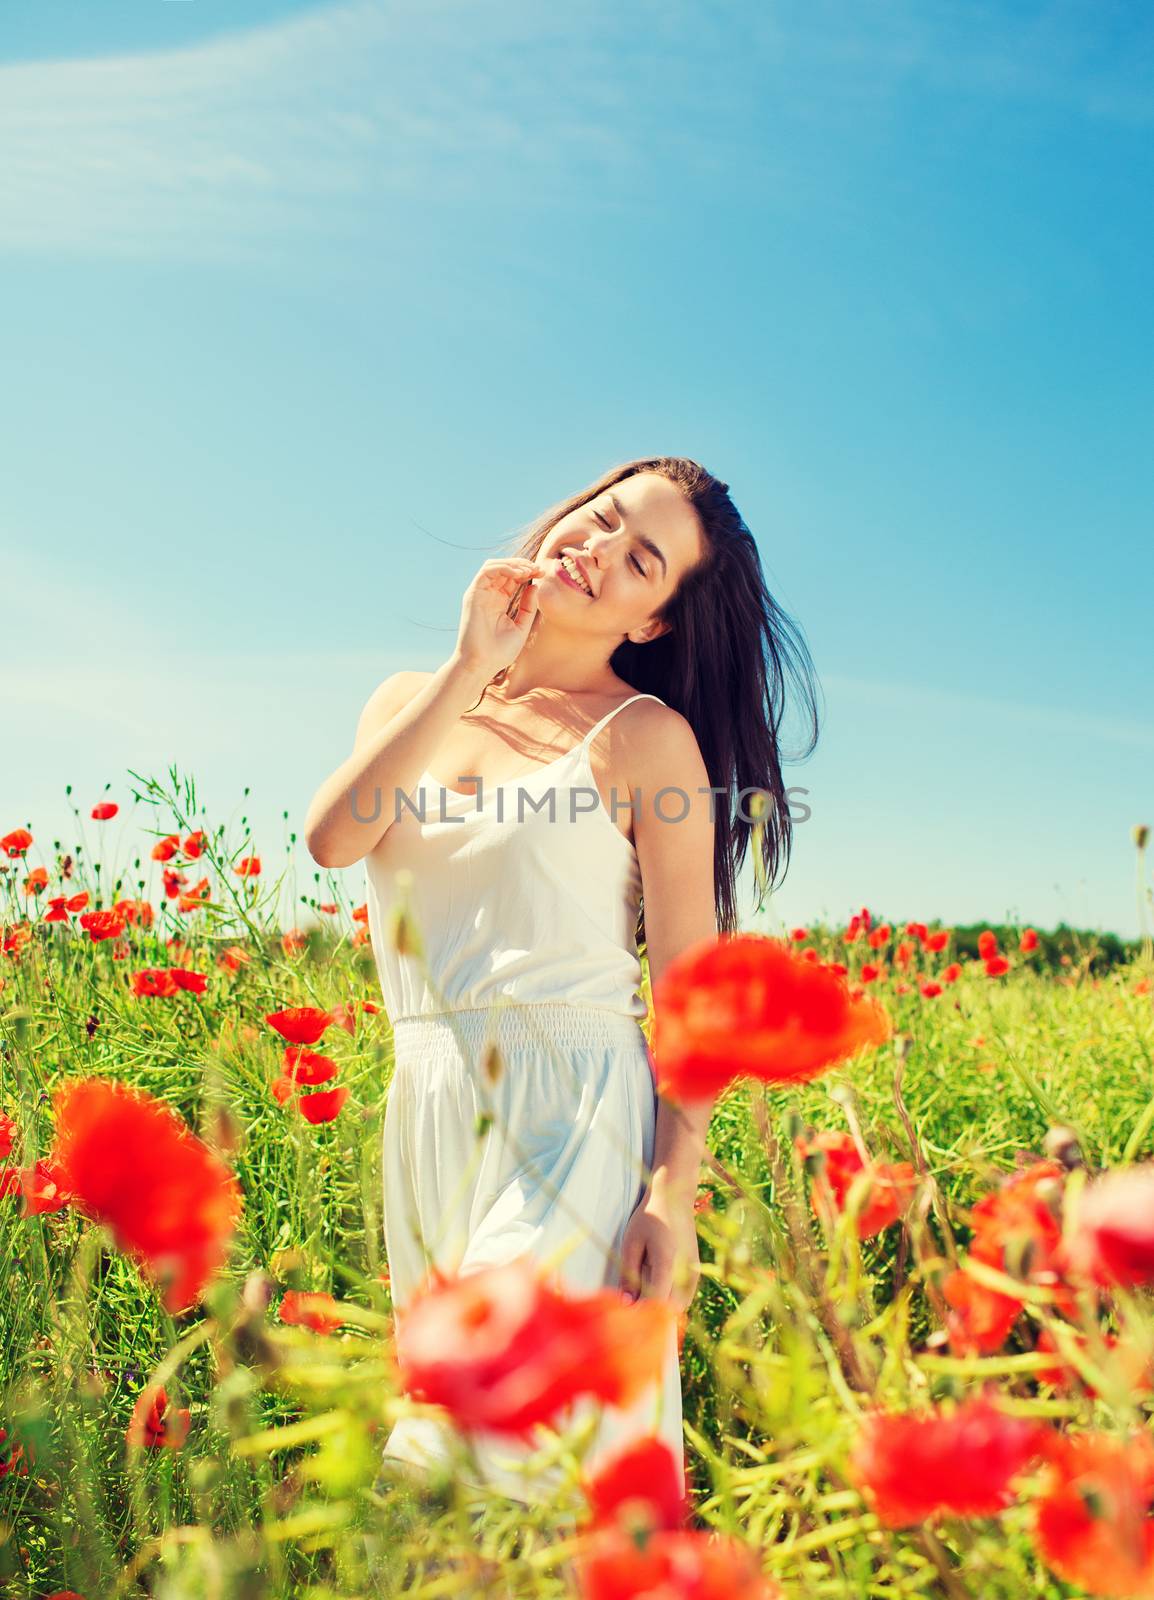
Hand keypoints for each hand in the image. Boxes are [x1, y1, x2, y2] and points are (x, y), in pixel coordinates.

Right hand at [454, 558, 545, 680]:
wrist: (482, 664)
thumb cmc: (499, 652)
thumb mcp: (521, 627)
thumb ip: (528, 607)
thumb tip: (535, 586)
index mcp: (498, 602)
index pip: (512, 578)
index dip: (527, 572)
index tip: (542, 573)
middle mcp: (488, 595)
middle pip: (504, 569)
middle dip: (522, 565)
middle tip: (538, 569)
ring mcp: (480, 594)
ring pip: (494, 566)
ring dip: (513, 564)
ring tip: (529, 569)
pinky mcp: (473, 595)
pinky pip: (487, 571)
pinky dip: (503, 568)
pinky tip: (519, 574)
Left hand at [618, 1178, 701, 1315]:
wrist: (675, 1198)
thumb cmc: (650, 1218)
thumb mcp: (631, 1242)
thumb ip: (628, 1274)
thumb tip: (626, 1303)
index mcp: (667, 1262)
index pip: (655, 1302)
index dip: (640, 1313)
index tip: (624, 1315)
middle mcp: (685, 1271)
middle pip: (668, 1311)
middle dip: (650, 1315)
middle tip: (631, 1308)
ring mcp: (694, 1274)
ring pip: (678, 1308)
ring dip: (661, 1309)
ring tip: (642, 1296)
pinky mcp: (696, 1274)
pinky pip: (683, 1299)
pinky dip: (670, 1301)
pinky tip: (655, 1290)